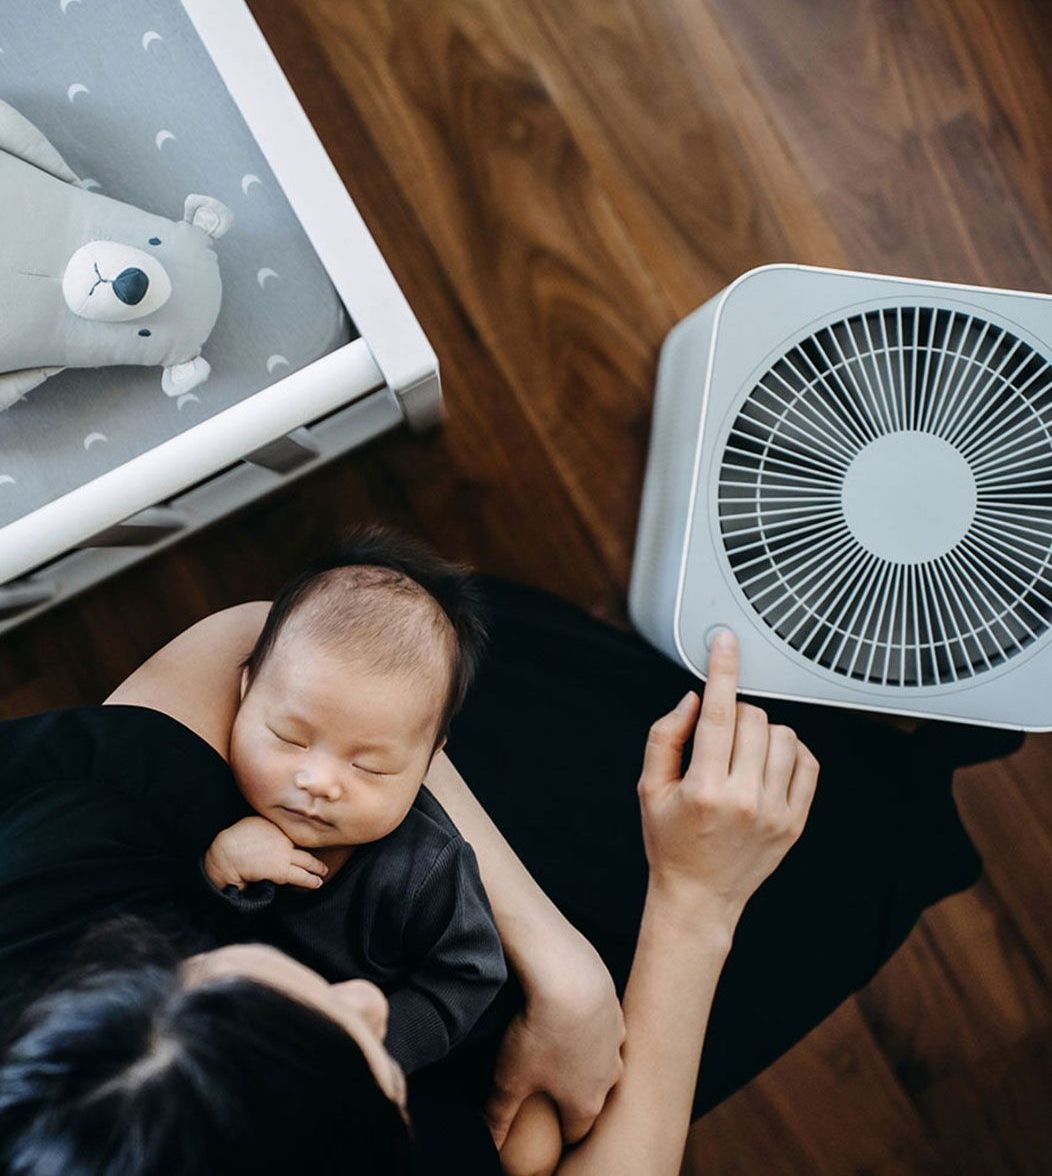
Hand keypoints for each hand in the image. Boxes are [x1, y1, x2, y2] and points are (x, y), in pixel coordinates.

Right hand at [203, 815, 328, 891]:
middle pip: (306, 845)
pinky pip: (300, 876)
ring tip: (323, 872)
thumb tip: (270, 833)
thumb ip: (266, 827)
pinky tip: (316, 883)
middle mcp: (284, 838)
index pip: (295, 833)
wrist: (227, 853)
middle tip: (322, 859)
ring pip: (307, 861)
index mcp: (276, 825)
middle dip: (315, 853)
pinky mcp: (281, 870)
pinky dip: (310, 880)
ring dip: (316, 868)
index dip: (302, 841)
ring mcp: (284, 853)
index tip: (309, 843)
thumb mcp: (253, 823)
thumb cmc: (233, 839)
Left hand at [484, 932, 624, 1149]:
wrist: (567, 976)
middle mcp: (609, 1077)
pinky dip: (588, 1027)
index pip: (573, 1131)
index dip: (555, 1131)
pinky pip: (603, 1028)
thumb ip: (499, 1116)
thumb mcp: (509, 1079)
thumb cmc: (539, 1032)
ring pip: (601, 1061)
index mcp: (586, 1102)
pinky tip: (569, 1014)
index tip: (540, 1123)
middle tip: (546, 1083)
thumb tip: (490, 1145)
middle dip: (572, 1095)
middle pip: (591, 1096)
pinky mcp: (616, 1011)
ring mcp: (616, 1043)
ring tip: (557, 1045)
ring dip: (583, 1059)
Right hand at [637, 631, 819, 927]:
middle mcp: (744, 798)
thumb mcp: (650, 788)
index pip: (719, 711)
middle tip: (719, 738)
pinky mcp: (796, 821)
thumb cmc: (670, 841)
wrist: (699, 897)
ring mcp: (775, 811)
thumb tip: (693, 699)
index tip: (726, 641)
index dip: (723, 669)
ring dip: (761, 733)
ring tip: (742, 755)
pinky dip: (788, 752)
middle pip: (753, 717)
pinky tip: (766, 766)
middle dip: (734, 713)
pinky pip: (807, 762)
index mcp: (703, 787)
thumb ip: (666, 737)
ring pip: (783, 735)